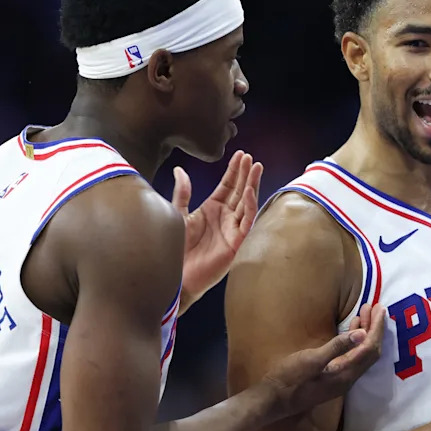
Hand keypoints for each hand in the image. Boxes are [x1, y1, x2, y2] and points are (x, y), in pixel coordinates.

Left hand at [172, 151, 262, 306]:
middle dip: (246, 174)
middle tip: (250, 158)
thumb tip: (179, 170)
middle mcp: (225, 218)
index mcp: (212, 209)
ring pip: (246, 203)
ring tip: (256, 168)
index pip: (228, 186)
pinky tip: (248, 192)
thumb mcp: (178, 215)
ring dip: (252, 185)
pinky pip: (246, 222)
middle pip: (239, 191)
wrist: (174, 276)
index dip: (234, 170)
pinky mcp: (236, 243)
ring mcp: (232, 230)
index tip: (240, 155)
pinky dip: (248, 207)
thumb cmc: (175, 249)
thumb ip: (182, 193)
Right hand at [262, 304, 385, 418]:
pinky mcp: (333, 376)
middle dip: (374, 328)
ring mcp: (341, 379)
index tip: (379, 309)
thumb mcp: (312, 360)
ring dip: (365, 333)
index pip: (370, 348)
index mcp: (346, 374)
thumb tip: (362, 334)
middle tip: (375, 307)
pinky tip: (351, 330)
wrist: (273, 399)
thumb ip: (337, 347)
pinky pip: (352, 356)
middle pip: (370, 351)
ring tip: (365, 313)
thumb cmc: (290, 378)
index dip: (377, 328)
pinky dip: (355, 341)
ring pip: (361, 354)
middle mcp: (348, 378)